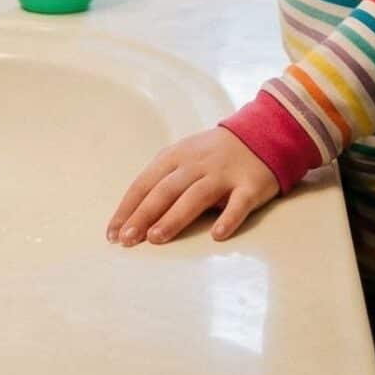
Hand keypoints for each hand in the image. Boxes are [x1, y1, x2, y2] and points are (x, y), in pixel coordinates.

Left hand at [106, 126, 278, 245]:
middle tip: (128, 239)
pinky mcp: (250, 185)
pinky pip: (239, 204)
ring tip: (156, 238)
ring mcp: (224, 174)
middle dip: (144, 214)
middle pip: (166, 190)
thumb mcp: (184, 157)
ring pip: (196, 196)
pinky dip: (228, 218)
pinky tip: (217, 235)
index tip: (113, 233)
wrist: (261, 135)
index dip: (128, 208)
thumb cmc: (213, 155)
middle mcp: (197, 164)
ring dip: (174, 217)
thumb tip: (132, 216)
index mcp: (176, 157)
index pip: (145, 183)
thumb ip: (162, 181)